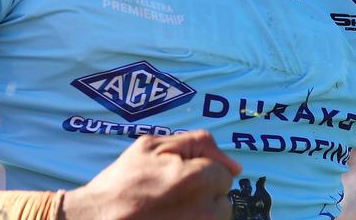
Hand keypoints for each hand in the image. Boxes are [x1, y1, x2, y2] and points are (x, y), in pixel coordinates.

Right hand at [62, 130, 241, 219]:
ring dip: (198, 213)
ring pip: (214, 218)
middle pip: (222, 201)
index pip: (223, 174)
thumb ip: (198, 143)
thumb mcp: (153, 146)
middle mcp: (206, 211)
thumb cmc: (121, 184)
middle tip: (170, 195)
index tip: (175, 178)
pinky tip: (168, 218)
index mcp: (200, 179)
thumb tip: (234, 166)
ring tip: (168, 210)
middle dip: (203, 195)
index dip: (200, 172)